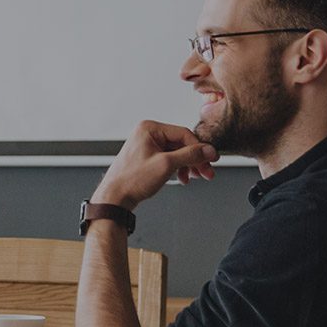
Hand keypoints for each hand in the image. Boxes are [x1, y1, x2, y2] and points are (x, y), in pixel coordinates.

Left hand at [93, 120, 218, 209]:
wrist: (115, 198)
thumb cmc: (132, 180)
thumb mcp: (166, 165)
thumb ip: (190, 155)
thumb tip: (208, 150)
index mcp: (149, 128)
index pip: (183, 134)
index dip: (200, 148)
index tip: (211, 159)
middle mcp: (148, 134)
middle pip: (181, 144)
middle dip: (195, 159)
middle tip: (207, 172)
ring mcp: (147, 145)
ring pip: (177, 152)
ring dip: (188, 165)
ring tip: (196, 177)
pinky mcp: (148, 157)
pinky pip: (169, 159)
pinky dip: (178, 168)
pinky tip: (183, 178)